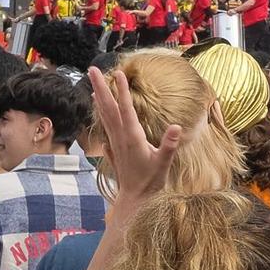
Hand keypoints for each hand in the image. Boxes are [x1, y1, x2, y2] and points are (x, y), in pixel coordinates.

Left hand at [88, 65, 180, 206]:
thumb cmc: (151, 182)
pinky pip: (106, 126)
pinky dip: (101, 114)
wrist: (135, 200)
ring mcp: (115, 142)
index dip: (122, 90)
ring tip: (93, 83)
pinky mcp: (115, 148)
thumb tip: (177, 126)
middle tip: (92, 69)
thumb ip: (169, 145)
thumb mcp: (164, 163)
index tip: (118, 73)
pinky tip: (98, 109)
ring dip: (99, 97)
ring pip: (105, 115)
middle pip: (108, 107)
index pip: (126, 109)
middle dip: (100, 87)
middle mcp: (120, 137)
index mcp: (132, 137)